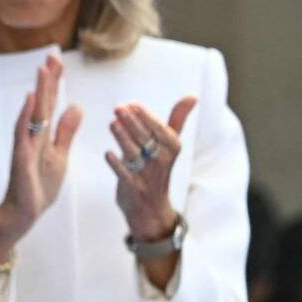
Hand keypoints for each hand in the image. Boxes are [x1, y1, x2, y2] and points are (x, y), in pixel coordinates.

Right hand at [0, 55, 82, 265]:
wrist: (24, 212)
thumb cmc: (39, 186)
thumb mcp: (60, 155)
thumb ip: (66, 132)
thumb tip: (76, 107)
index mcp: (44, 135)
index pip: (52, 103)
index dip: (56, 82)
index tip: (59, 60)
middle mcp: (33, 135)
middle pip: (42, 102)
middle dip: (48, 80)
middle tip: (52, 55)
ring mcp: (25, 145)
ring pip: (33, 113)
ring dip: (39, 91)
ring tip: (43, 71)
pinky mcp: (21, 158)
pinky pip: (22, 133)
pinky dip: (25, 115)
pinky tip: (30, 99)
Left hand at [105, 97, 196, 239]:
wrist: (151, 206)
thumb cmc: (159, 167)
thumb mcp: (171, 144)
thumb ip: (178, 119)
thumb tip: (192, 96)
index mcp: (172, 148)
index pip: (159, 129)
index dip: (145, 116)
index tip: (131, 103)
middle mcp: (161, 161)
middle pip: (145, 139)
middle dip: (132, 122)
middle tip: (118, 107)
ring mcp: (146, 175)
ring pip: (134, 154)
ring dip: (122, 138)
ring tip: (112, 123)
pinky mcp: (132, 187)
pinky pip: (124, 174)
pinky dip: (116, 164)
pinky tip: (108, 153)